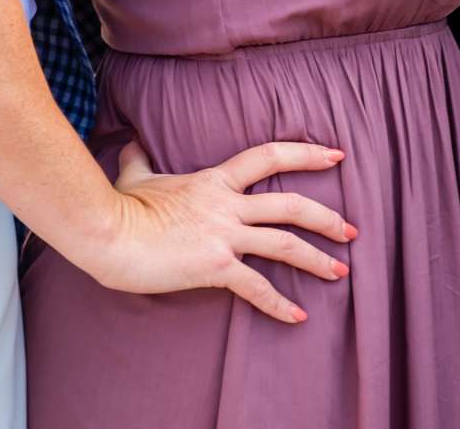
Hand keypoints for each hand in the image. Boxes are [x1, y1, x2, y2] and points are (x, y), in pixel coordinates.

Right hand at [81, 139, 355, 323]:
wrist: (106, 234)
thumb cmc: (120, 207)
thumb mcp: (136, 176)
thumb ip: (141, 159)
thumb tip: (131, 143)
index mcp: (216, 180)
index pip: (270, 156)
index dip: (307, 153)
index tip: (336, 156)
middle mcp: (228, 205)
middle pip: (290, 204)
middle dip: (327, 217)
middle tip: (352, 230)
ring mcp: (224, 236)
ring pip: (284, 243)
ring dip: (317, 258)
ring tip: (341, 271)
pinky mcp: (214, 267)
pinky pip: (255, 287)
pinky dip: (279, 304)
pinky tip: (299, 316)